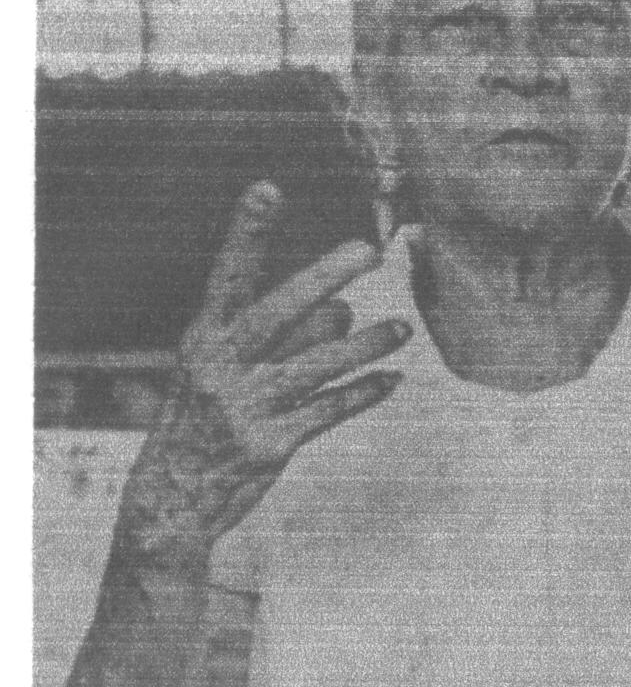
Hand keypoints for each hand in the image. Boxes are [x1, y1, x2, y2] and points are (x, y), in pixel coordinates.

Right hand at [119, 182, 410, 559]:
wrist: (173, 497)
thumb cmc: (205, 422)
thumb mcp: (228, 372)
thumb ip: (285, 339)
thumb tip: (344, 312)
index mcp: (205, 338)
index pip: (229, 276)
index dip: (247, 233)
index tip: (267, 189)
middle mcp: (221, 367)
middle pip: (277, 312)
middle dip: (322, 277)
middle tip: (368, 250)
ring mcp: (245, 408)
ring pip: (315, 366)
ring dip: (364, 345)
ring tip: (402, 329)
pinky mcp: (269, 445)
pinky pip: (328, 411)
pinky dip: (362, 393)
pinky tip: (391, 379)